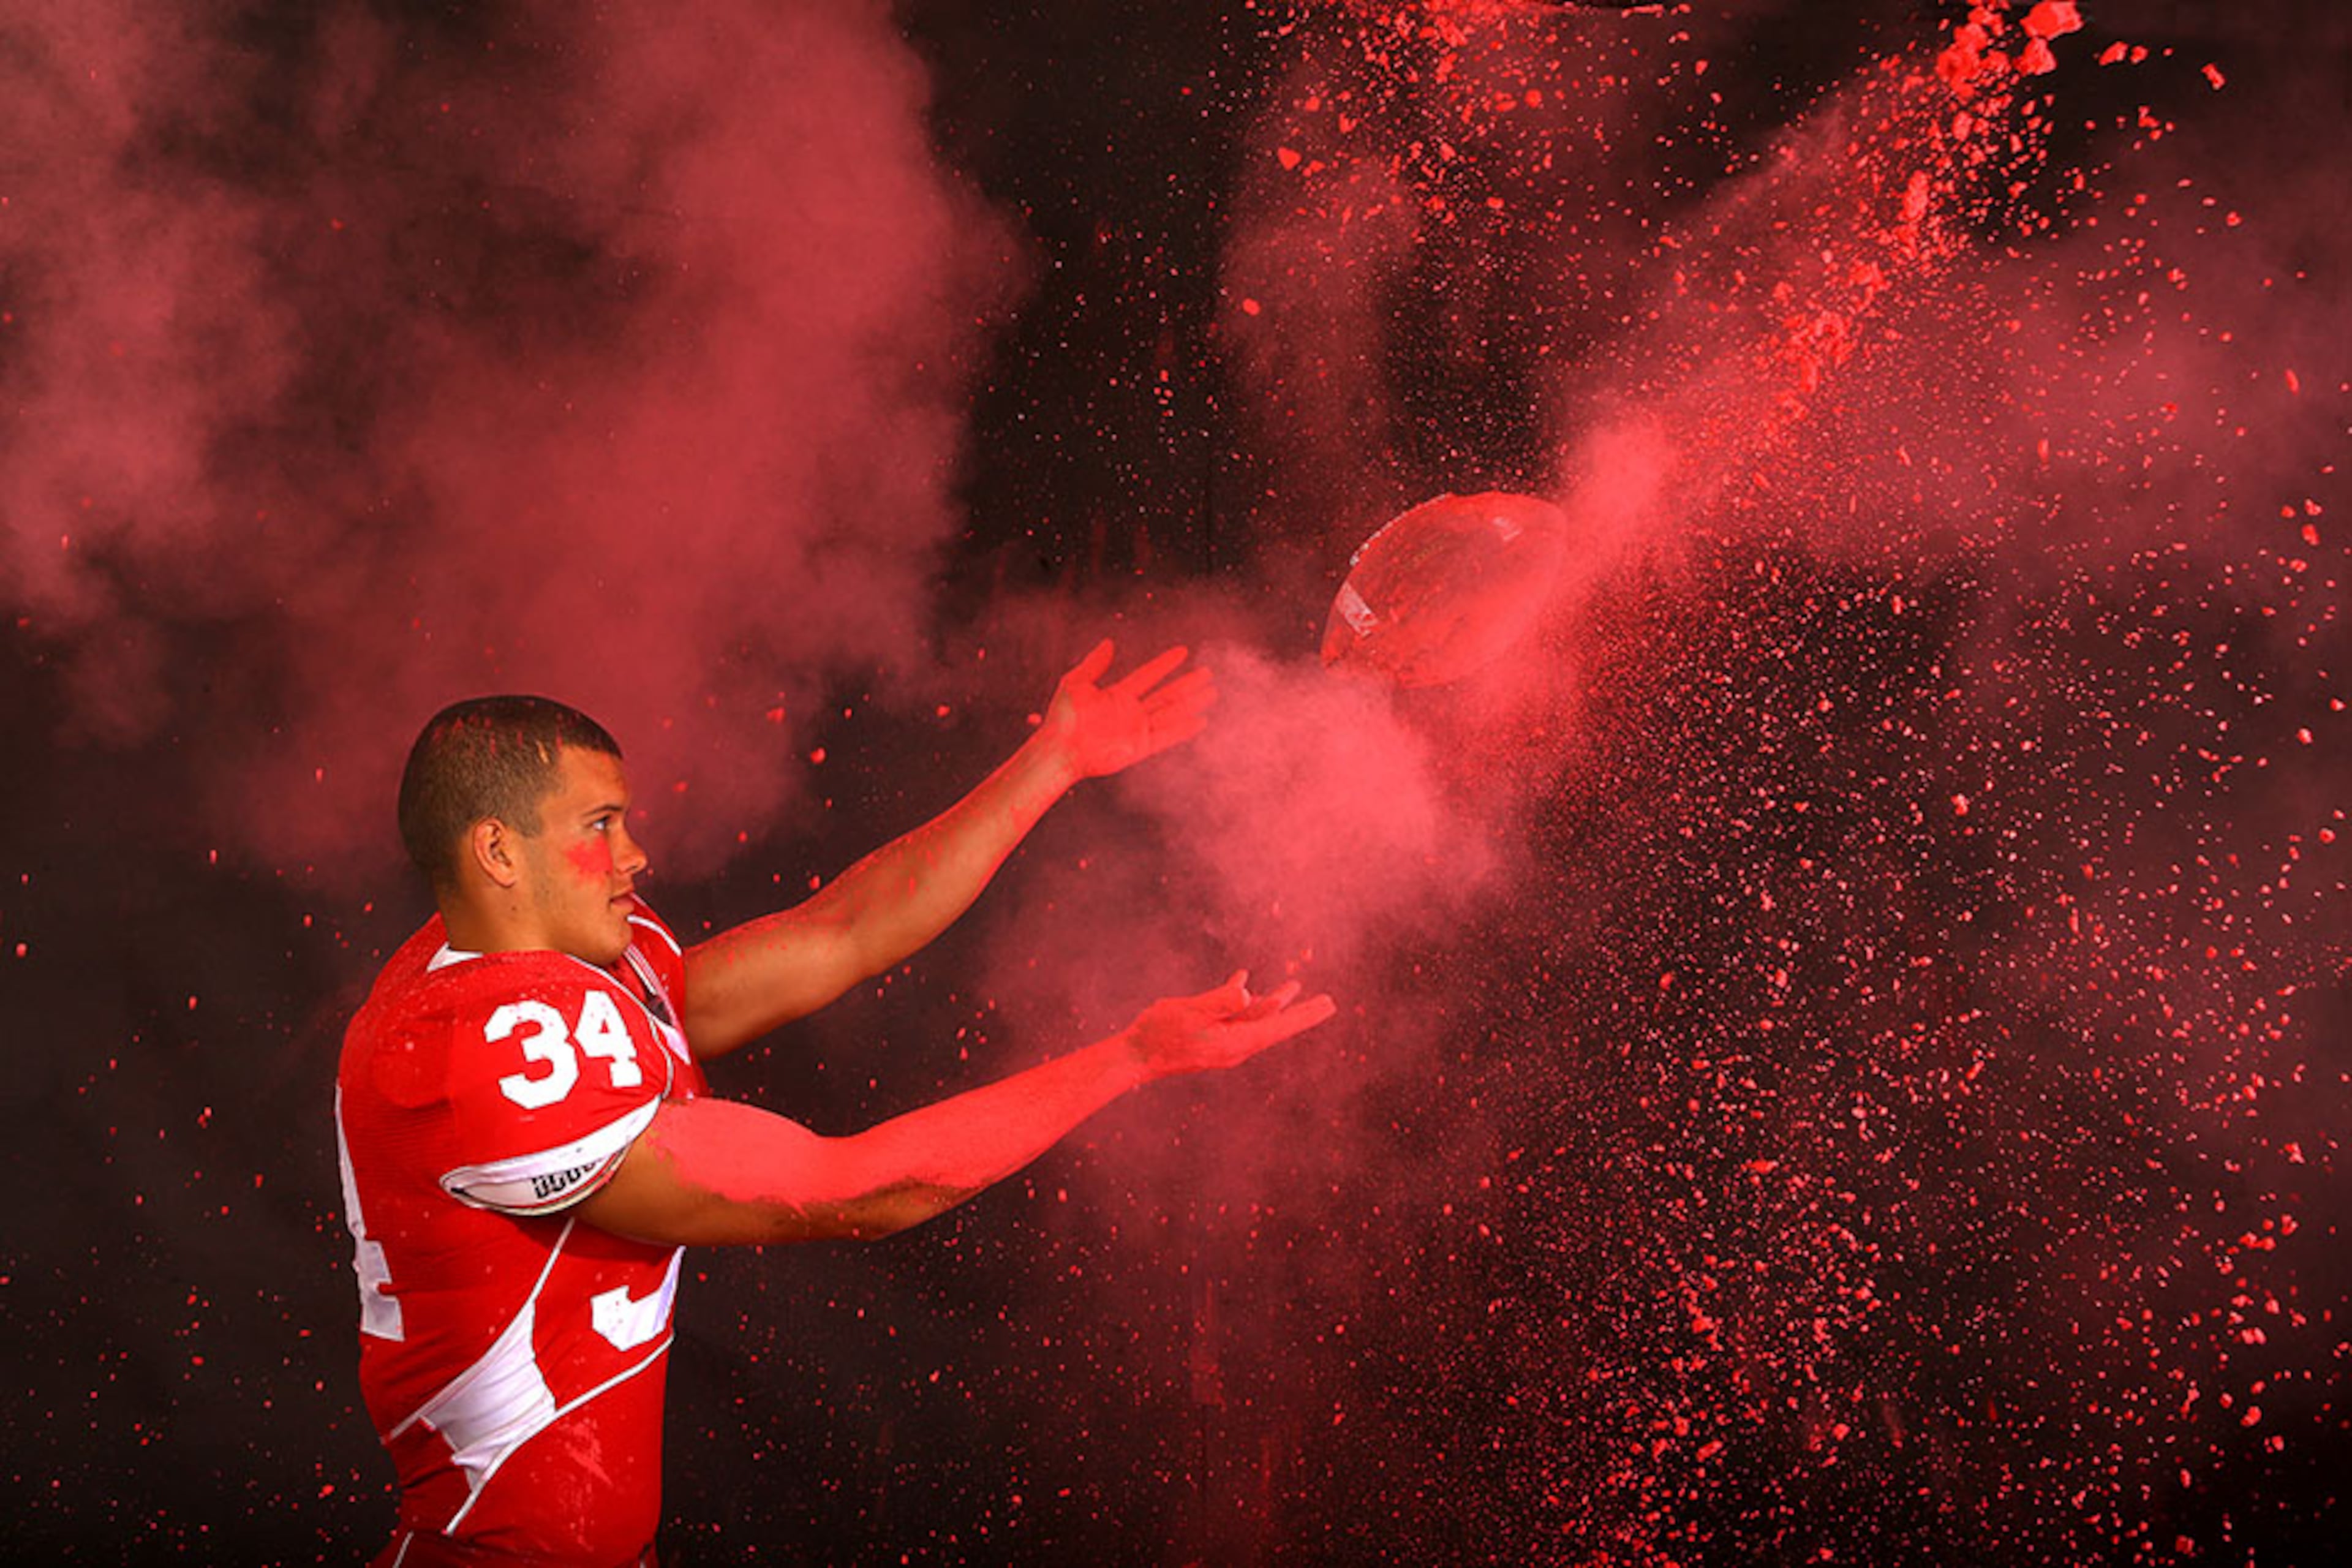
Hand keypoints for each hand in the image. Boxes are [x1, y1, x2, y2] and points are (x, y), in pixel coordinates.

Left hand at [1038, 640, 1216, 780]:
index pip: (1148, 675)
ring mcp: (1137, 730)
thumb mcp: (1075, 683)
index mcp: (1118, 695)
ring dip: (1192, 703)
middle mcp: (1131, 712)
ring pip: (1171, 712)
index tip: (1183, 651)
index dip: (1165, 663)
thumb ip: (1094, 664)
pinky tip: (1200, 721)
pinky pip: (1167, 736)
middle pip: (1167, 694)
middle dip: (1188, 684)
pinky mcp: (1139, 747)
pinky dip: (1183, 729)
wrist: (1060, 749)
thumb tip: (1109, 642)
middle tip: (1208, 673)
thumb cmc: (1062, 718)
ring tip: (1211, 693)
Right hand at [1126, 971, 1337, 1079]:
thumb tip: (1245, 994)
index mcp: (1236, 1042)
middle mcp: (1235, 1045)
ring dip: (1274, 1002)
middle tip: (1327, 1003)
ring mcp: (1223, 1042)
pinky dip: (1241, 1000)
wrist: (1136, 1056)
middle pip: (1275, 1025)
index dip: (1305, 1015)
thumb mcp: (1190, 1012)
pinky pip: (1234, 1017)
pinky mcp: (1211, 1036)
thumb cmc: (1160, 1034)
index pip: (1279, 1027)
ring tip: (1293, 987)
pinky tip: (1242, 981)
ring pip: (1255, 1018)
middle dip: (1300, 1012)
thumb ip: (1219, 1002)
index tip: (1328, 1006)